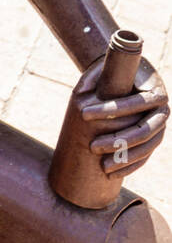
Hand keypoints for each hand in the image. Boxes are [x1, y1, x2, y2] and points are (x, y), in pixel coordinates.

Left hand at [74, 57, 167, 176]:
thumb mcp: (107, 67)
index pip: (138, 103)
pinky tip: (113, 174)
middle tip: (92, 147)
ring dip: (125, 159)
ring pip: (147, 147)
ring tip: (103, 166)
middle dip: (118, 141)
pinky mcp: (153, 139)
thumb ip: (93, 76)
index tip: (83, 113)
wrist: (131, 76)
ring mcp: (159, 127)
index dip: (111, 109)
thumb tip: (80, 92)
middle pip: (144, 130)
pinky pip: (145, 155)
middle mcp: (162, 111)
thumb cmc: (117, 70)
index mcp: (156, 91)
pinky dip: (131, 166)